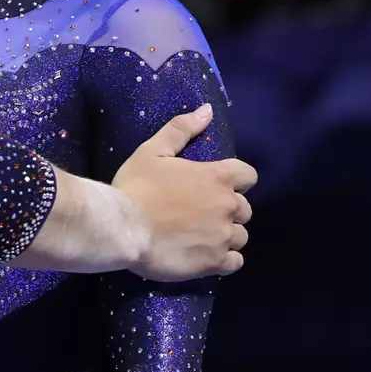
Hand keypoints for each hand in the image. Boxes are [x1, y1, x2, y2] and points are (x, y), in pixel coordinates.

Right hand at [113, 104, 254, 281]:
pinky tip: (206, 255)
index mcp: (217, 177)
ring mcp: (223, 236)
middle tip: (200, 212)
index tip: (216, 185)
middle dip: (227, 209)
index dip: (236, 180)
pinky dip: (225, 259)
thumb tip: (207, 109)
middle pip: (245, 209)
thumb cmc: (136, 187)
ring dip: (225, 235)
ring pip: (240, 236)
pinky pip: (235, 262)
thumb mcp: (153, 150)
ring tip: (200, 236)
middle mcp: (227, 206)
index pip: (248, 176)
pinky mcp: (215, 262)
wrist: (122, 228)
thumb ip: (182, 129)